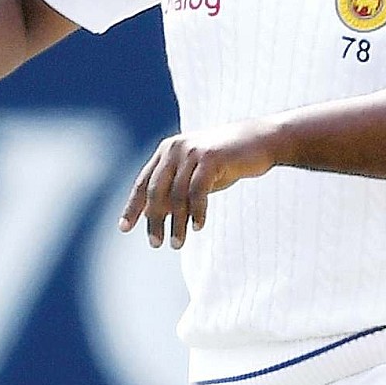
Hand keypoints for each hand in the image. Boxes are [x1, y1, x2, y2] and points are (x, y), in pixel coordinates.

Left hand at [121, 121, 279, 248]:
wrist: (261, 140)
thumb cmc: (226, 161)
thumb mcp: (195, 173)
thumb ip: (175, 189)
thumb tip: (152, 215)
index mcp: (166, 151)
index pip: (143, 183)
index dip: (132, 207)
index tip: (123, 228)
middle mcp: (175, 149)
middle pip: (156, 191)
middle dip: (154, 220)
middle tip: (156, 244)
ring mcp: (192, 151)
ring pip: (177, 195)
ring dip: (176, 223)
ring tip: (177, 244)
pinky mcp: (211, 158)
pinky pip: (198, 191)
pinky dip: (197, 212)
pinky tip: (198, 227)